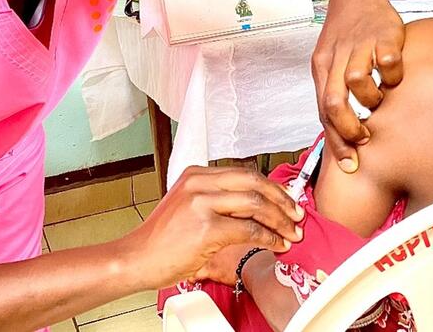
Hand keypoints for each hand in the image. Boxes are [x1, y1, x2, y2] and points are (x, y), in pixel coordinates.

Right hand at [124, 166, 302, 287]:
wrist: (136, 259)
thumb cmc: (162, 241)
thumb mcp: (187, 207)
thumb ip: (216, 200)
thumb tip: (255, 207)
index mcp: (195, 174)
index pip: (244, 173)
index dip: (271, 187)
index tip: (286, 200)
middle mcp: (199, 182)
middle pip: (254, 182)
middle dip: (282, 199)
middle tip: (296, 214)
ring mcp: (202, 203)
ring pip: (256, 204)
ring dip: (280, 220)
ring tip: (292, 232)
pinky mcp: (206, 227)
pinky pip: (249, 229)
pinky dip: (269, 237)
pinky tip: (277, 244)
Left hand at [312, 0, 404, 173]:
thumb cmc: (346, 32)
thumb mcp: (330, 61)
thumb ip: (334, 91)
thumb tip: (341, 131)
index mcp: (322, 67)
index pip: (323, 110)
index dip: (335, 140)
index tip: (349, 161)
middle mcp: (337, 57)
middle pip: (334, 102)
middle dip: (349, 130)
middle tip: (364, 140)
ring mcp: (359, 45)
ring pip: (356, 82)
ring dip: (370, 100)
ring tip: (380, 101)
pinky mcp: (384, 34)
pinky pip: (387, 61)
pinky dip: (393, 74)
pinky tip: (396, 76)